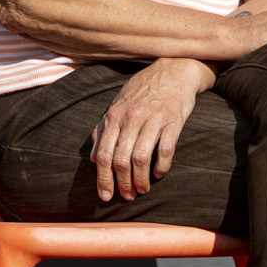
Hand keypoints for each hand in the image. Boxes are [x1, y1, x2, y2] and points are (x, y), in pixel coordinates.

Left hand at [90, 57, 214, 201]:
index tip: (105, 196)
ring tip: (142, 190)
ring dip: (140, 180)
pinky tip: (159, 174)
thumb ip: (103, 130)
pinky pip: (166, 150)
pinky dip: (161, 167)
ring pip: (141, 159)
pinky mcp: (173, 121)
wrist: (174, 70)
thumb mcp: (118, 105)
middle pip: (120, 160)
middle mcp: (131, 118)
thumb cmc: (143, 90)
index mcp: (114, 115)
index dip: (103, 179)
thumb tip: (93, 159)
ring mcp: (153, 119)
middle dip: (122, 184)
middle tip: (127, 196)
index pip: (103, 154)